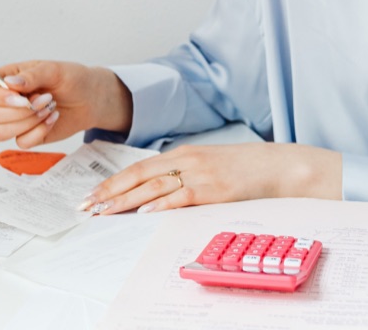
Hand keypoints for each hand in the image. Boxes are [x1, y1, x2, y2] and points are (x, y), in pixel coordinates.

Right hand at [0, 60, 131, 148]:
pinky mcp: (26, 135)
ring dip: (27, 122)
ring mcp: (14, 120)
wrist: (90, 99)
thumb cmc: (72, 79)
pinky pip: (20, 143)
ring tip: (48, 108)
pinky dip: (39, 132)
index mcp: (6, 79)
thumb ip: (32, 75)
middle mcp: (5, 101)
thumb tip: (10, 83)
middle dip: (18, 111)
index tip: (18, 97)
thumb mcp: (54, 69)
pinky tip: (51, 119)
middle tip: (43, 99)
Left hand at [77, 143, 342, 214]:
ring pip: (153, 188)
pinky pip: (181, 198)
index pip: (139, 168)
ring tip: (104, 212)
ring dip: (125, 201)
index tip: (93, 196)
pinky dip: (160, 206)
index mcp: (183, 153)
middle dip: (109, 193)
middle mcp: (186, 160)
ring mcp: (199, 173)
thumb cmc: (245, 168)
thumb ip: (184, 173)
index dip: (113, 182)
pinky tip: (143, 214)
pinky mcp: (213, 189)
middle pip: (138, 177)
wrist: (280, 166)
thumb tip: (157, 193)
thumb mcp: (209, 164)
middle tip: (87, 207)